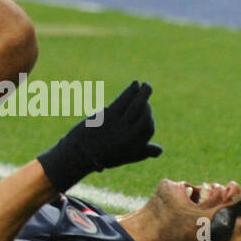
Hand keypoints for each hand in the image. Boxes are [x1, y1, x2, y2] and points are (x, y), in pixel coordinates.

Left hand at [37, 80, 161, 192]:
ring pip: (136, 105)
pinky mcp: (108, 115)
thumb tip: (160, 150)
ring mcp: (120, 124)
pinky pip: (124, 100)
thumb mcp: (126, 157)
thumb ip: (144, 152)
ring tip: (146, 84)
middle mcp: (129, 135)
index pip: (149, 129)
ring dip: (143, 93)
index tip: (147, 111)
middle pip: (145, 115)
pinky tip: (135, 84)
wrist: (79, 154)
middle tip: (146, 94)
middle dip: (146, 104)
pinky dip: (131, 91)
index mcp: (135, 146)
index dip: (149, 119)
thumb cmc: (103, 155)